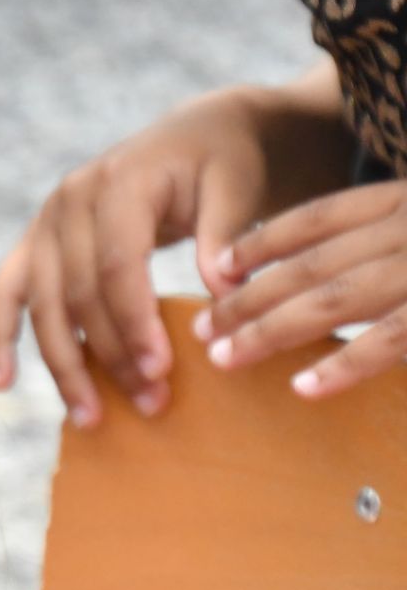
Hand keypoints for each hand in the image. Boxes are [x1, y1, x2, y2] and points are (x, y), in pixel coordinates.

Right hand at [0, 88, 275, 426]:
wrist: (194, 135)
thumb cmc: (221, 163)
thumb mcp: (235, 186)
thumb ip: (226, 235)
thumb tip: (222, 293)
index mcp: (117, 183)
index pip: (116, 265)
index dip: (134, 321)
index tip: (161, 371)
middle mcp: (67, 202)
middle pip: (77, 294)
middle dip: (109, 355)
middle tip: (151, 405)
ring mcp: (44, 223)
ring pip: (42, 306)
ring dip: (64, 365)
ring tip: (92, 418)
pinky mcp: (35, 244)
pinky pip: (5, 295)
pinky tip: (2, 382)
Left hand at [193, 179, 406, 398]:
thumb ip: (386, 243)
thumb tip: (330, 273)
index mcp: (402, 202)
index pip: (320, 217)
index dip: (266, 241)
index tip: (221, 264)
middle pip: (311, 264)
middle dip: (249, 297)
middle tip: (201, 327)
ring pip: (333, 298)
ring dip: (271, 330)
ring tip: (224, 357)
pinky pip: (390, 339)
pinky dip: (344, 363)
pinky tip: (302, 387)